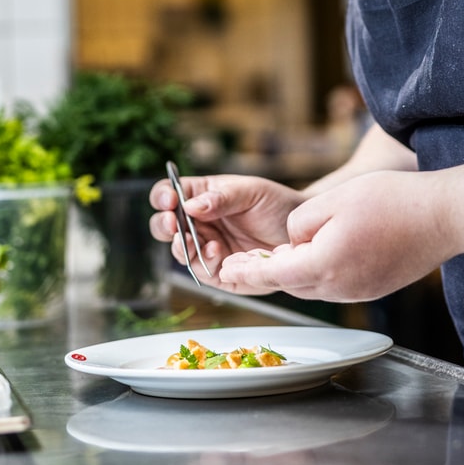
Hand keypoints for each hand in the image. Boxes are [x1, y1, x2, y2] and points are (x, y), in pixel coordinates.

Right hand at [149, 173, 303, 292]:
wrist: (300, 234)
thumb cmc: (275, 204)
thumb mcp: (250, 192)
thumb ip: (221, 198)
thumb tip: (190, 205)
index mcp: (201, 195)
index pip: (169, 193)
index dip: (163, 196)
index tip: (170, 201)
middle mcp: (198, 222)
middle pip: (164, 225)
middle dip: (164, 225)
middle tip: (174, 226)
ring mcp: (205, 247)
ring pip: (178, 251)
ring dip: (182, 248)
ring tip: (200, 242)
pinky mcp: (217, 272)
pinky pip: (200, 271)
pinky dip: (203, 263)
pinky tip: (217, 253)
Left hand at [219, 170, 447, 300]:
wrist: (443, 217)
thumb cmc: (392, 201)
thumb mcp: (333, 200)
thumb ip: (301, 223)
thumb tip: (294, 241)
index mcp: (324, 265)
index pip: (273, 275)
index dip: (246, 273)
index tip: (224, 273)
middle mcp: (339, 287)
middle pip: (292, 283)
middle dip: (266, 274)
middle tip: (241, 263)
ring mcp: (359, 291)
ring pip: (314, 284)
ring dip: (294, 273)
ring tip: (277, 258)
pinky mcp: (374, 287)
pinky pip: (337, 283)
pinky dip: (320, 273)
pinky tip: (319, 255)